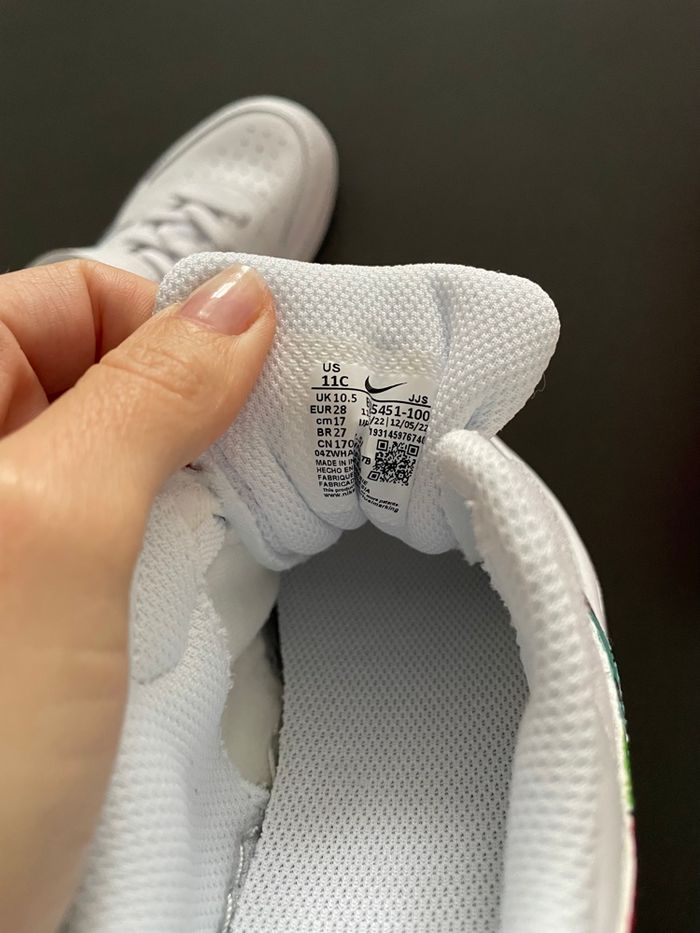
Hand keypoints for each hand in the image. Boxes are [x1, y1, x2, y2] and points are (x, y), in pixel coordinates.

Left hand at [0, 260, 274, 932]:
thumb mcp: (50, 538)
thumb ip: (144, 400)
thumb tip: (232, 309)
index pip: (75, 298)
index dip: (170, 327)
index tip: (252, 382)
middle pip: (110, 375)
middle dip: (193, 416)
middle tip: (247, 472)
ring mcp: (12, 537)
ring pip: (133, 461)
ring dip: (192, 494)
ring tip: (212, 549)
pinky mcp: (44, 603)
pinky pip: (131, 536)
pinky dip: (178, 548)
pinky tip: (187, 592)